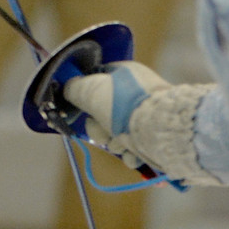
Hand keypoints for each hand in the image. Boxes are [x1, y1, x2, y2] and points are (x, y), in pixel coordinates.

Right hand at [62, 61, 221, 184]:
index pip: (98, 82)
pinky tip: (134, 155)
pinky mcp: (156, 136)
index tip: (84, 110)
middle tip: (106, 133)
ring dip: (116, 144)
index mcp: (125, 73)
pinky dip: (132, 154)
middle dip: (101, 129)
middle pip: (105, 113)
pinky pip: (135, 146)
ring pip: (118, 133)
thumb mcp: (92, 91)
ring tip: (123, 145)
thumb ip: (75, 88)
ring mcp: (148, 114)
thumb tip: (67, 86)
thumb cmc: (124, 106)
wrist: (161, 132)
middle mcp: (137, 91)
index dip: (87, 98)